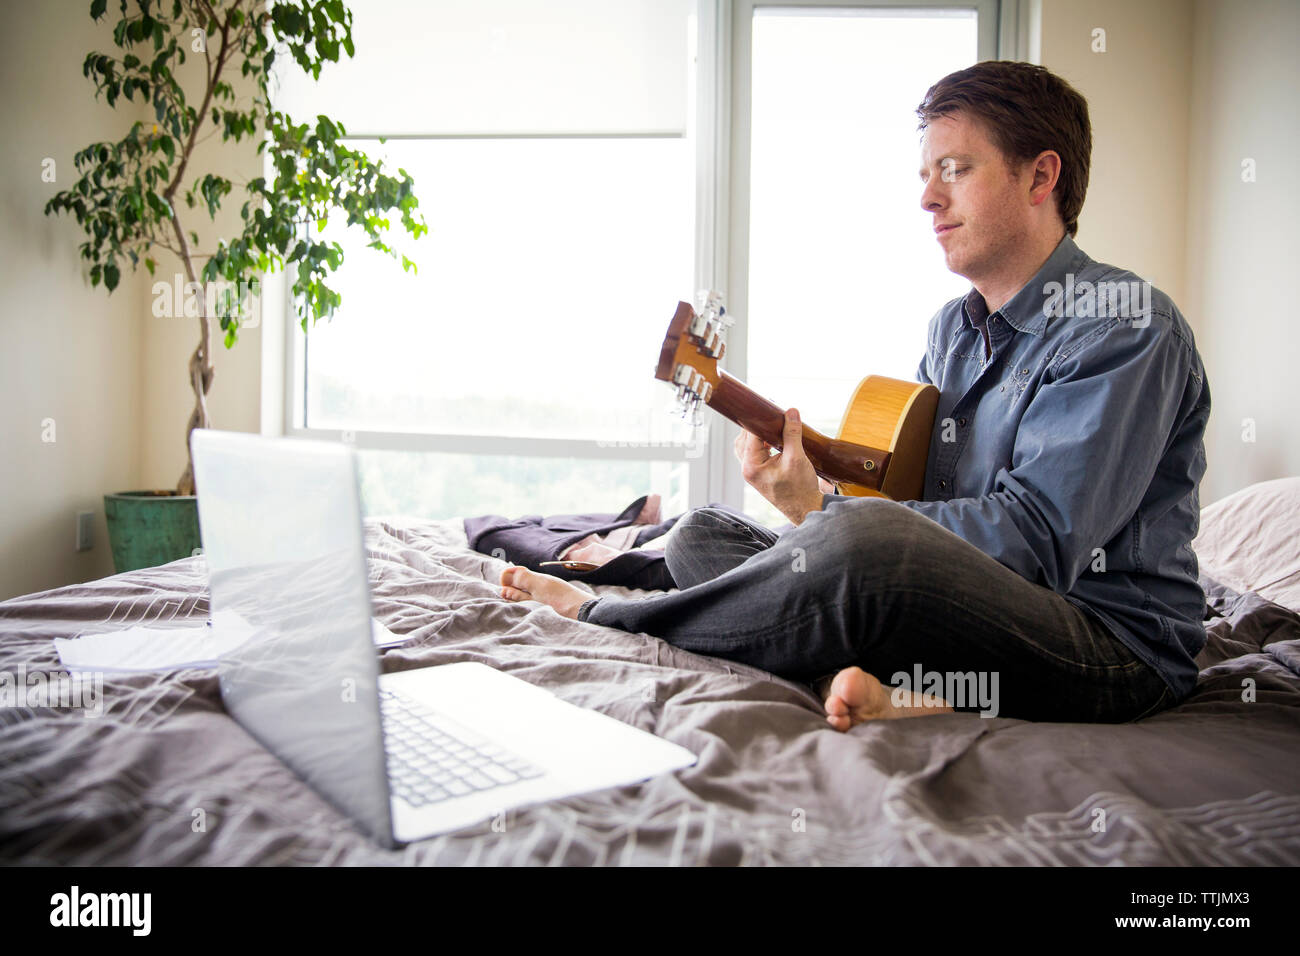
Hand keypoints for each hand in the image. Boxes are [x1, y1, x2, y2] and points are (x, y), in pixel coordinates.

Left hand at [734, 408, 823, 524]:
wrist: (805, 509)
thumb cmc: (800, 489)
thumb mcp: (797, 458)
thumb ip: (792, 433)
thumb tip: (791, 412)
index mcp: (751, 466)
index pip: (750, 434)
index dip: (760, 419)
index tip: (770, 407)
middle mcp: (748, 469)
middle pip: (744, 439)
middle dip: (758, 426)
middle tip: (773, 416)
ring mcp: (752, 472)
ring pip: (748, 446)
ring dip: (759, 435)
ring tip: (776, 427)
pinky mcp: (760, 474)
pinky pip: (756, 453)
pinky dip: (763, 444)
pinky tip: (776, 440)